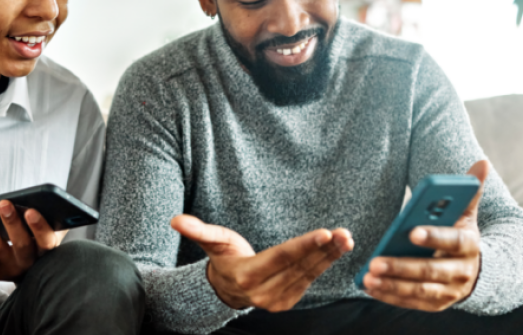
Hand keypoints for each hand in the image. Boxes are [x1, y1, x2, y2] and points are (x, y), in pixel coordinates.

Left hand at [0, 198, 65, 280]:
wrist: (26, 265)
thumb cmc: (37, 237)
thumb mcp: (48, 230)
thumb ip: (47, 219)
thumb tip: (36, 199)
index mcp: (46, 250)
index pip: (46, 241)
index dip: (39, 227)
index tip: (30, 211)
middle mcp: (28, 262)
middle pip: (21, 244)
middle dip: (11, 222)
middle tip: (3, 203)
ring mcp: (9, 268)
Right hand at [171, 215, 353, 310]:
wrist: (226, 288)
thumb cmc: (222, 257)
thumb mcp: (211, 242)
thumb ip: (197, 230)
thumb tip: (175, 221)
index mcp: (247, 275)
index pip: (281, 258)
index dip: (304, 246)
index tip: (326, 233)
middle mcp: (264, 292)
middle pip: (300, 267)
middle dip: (324, 250)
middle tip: (345, 234)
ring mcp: (277, 300)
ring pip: (309, 275)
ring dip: (330, 257)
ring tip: (347, 239)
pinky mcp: (287, 301)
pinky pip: (309, 281)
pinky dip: (325, 264)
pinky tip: (337, 249)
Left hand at [362, 160, 489, 310]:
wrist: (475, 270)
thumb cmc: (460, 233)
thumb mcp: (466, 213)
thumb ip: (469, 190)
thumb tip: (482, 163)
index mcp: (469, 245)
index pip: (452, 241)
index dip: (434, 236)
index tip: (411, 231)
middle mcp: (461, 271)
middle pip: (431, 270)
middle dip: (402, 267)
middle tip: (375, 262)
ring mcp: (449, 291)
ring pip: (419, 290)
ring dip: (392, 285)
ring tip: (368, 277)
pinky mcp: (435, 304)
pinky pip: (411, 302)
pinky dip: (389, 296)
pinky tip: (369, 287)